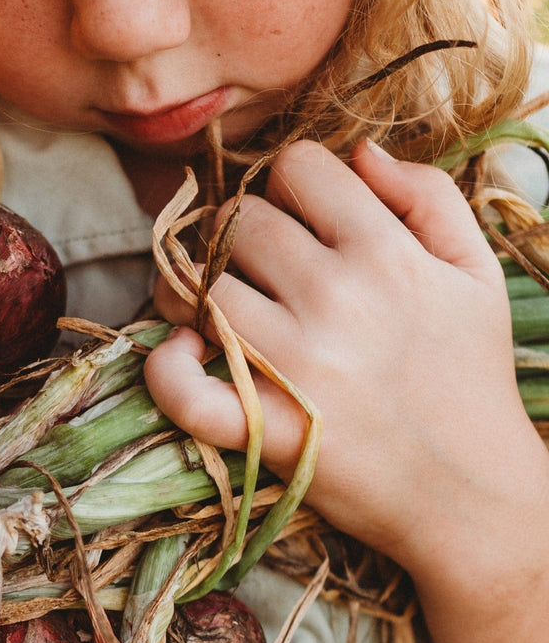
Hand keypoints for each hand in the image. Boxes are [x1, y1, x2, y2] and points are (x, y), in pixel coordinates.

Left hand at [147, 138, 544, 584]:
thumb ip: (430, 196)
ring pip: (200, 288)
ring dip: (191, 289)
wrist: (467, 490)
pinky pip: (183, 390)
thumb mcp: (476, 272)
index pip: (297, 168)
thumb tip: (360, 152)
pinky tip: (181, 352)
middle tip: (249, 267)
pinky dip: (165, 368)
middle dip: (236, 233)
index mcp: (385, 252)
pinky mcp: (262, 428)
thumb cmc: (469, 379)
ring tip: (211, 307)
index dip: (286, 184)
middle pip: (240, 223)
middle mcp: (333, 298)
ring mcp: (291, 365)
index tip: (292, 217)